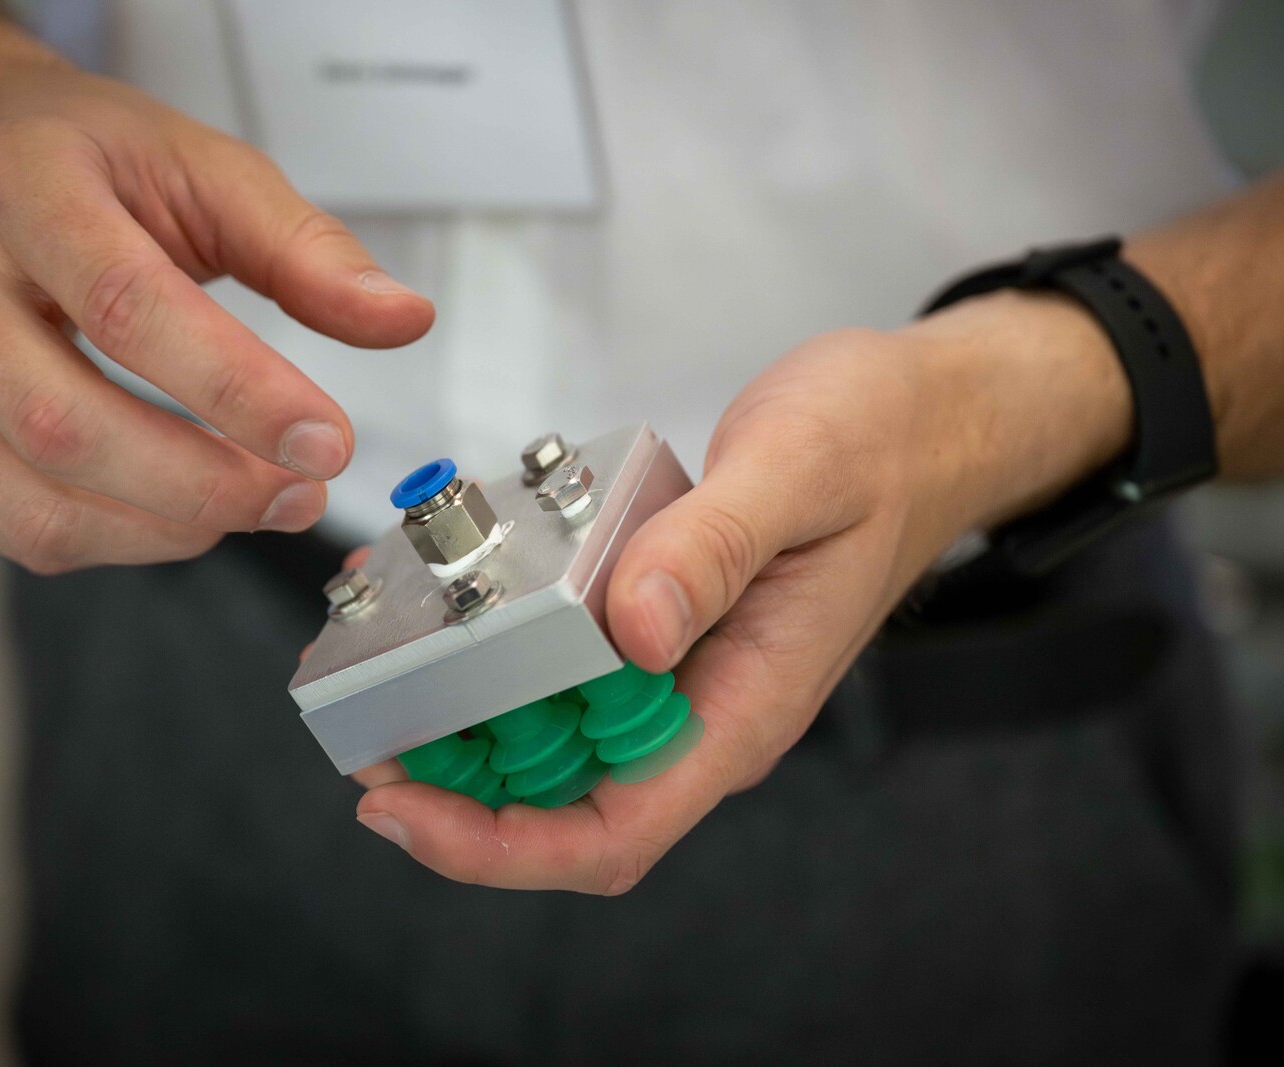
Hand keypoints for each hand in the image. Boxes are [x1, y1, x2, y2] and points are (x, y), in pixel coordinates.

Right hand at [0, 63, 433, 572]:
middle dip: (207, 485)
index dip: (237, 392)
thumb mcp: (208, 171)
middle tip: (302, 492)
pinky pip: (14, 528)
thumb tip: (403, 318)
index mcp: (22, 186)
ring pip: (37, 500)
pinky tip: (177, 511)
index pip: (127, 308)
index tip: (328, 443)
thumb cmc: (92, 169)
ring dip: (170, 529)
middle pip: (67, 425)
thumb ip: (308, 250)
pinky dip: (116, 541)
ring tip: (256, 502)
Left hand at [354, 291, 1131, 891]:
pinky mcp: (660, 626)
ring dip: (465, 724)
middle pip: (564, 805)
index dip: (499, 847)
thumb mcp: (800, 474)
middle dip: (456, 791)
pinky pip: (568, 668)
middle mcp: (705, 709)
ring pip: (556, 741)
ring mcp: (681, 672)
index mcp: (745, 707)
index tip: (406, 811)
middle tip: (363, 733)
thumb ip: (717, 549)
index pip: (614, 832)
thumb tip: (635, 633)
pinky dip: (499, 654)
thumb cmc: (880, 446)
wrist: (920, 419)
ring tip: (382, 669)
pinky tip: (449, 610)